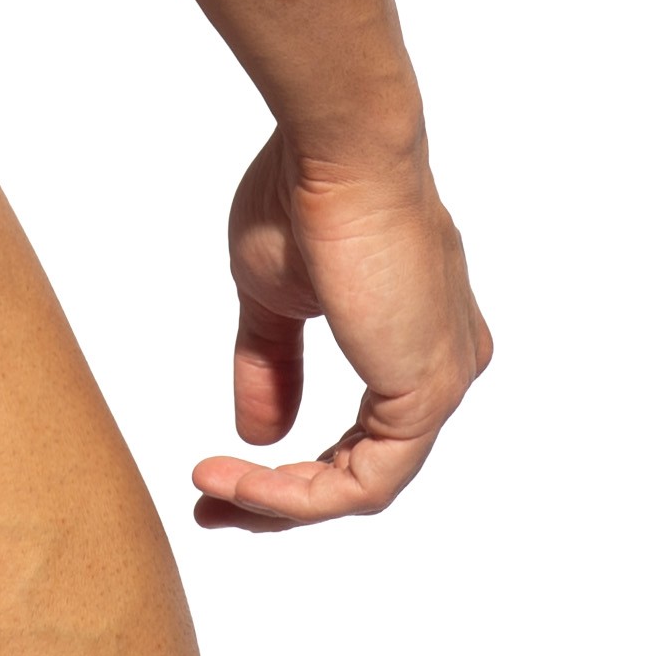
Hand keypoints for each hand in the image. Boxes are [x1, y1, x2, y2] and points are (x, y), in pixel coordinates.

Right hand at [190, 127, 491, 531]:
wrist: (339, 149)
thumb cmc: (305, 195)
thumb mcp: (272, 295)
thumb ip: (270, 365)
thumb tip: (259, 435)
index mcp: (415, 339)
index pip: (362, 435)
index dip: (291, 469)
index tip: (218, 474)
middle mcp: (444, 366)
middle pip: (363, 470)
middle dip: (281, 500)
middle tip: (212, 505)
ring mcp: (442, 384)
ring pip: (364, 485)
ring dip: (281, 502)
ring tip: (213, 493)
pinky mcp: (426, 395)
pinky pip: (364, 481)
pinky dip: (298, 493)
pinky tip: (244, 480)